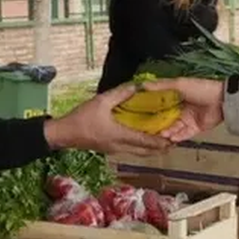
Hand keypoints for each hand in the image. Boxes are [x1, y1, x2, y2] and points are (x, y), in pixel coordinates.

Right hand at [43, 84, 171, 155]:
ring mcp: (115, 149)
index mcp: (120, 135)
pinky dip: (140, 146)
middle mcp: (120, 146)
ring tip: (162, 140)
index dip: (161, 141)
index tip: (174, 140)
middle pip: (145, 151)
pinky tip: (143, 138)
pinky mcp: (110, 149)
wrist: (64, 134)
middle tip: (173, 141)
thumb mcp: (101, 101)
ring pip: (138, 152)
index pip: (145, 141)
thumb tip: (137, 86)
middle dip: (160, 148)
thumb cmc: (82, 118)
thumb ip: (121, 94)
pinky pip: (130, 149)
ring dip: (151, 148)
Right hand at [141, 77, 225, 141]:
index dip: (148, 110)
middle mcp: (179, 109)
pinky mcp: (194, 129)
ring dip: (166, 132)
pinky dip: (176, 137)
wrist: (222, 100)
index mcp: (174, 97)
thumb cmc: (200, 89)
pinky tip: (169, 138)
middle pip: (164, 119)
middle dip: (156, 125)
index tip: (137, 115)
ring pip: (172, 128)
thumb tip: (141, 85)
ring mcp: (187, 120)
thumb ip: (160, 86)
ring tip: (160, 135)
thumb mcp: (179, 84)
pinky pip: (183, 135)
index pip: (158, 105)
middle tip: (146, 130)